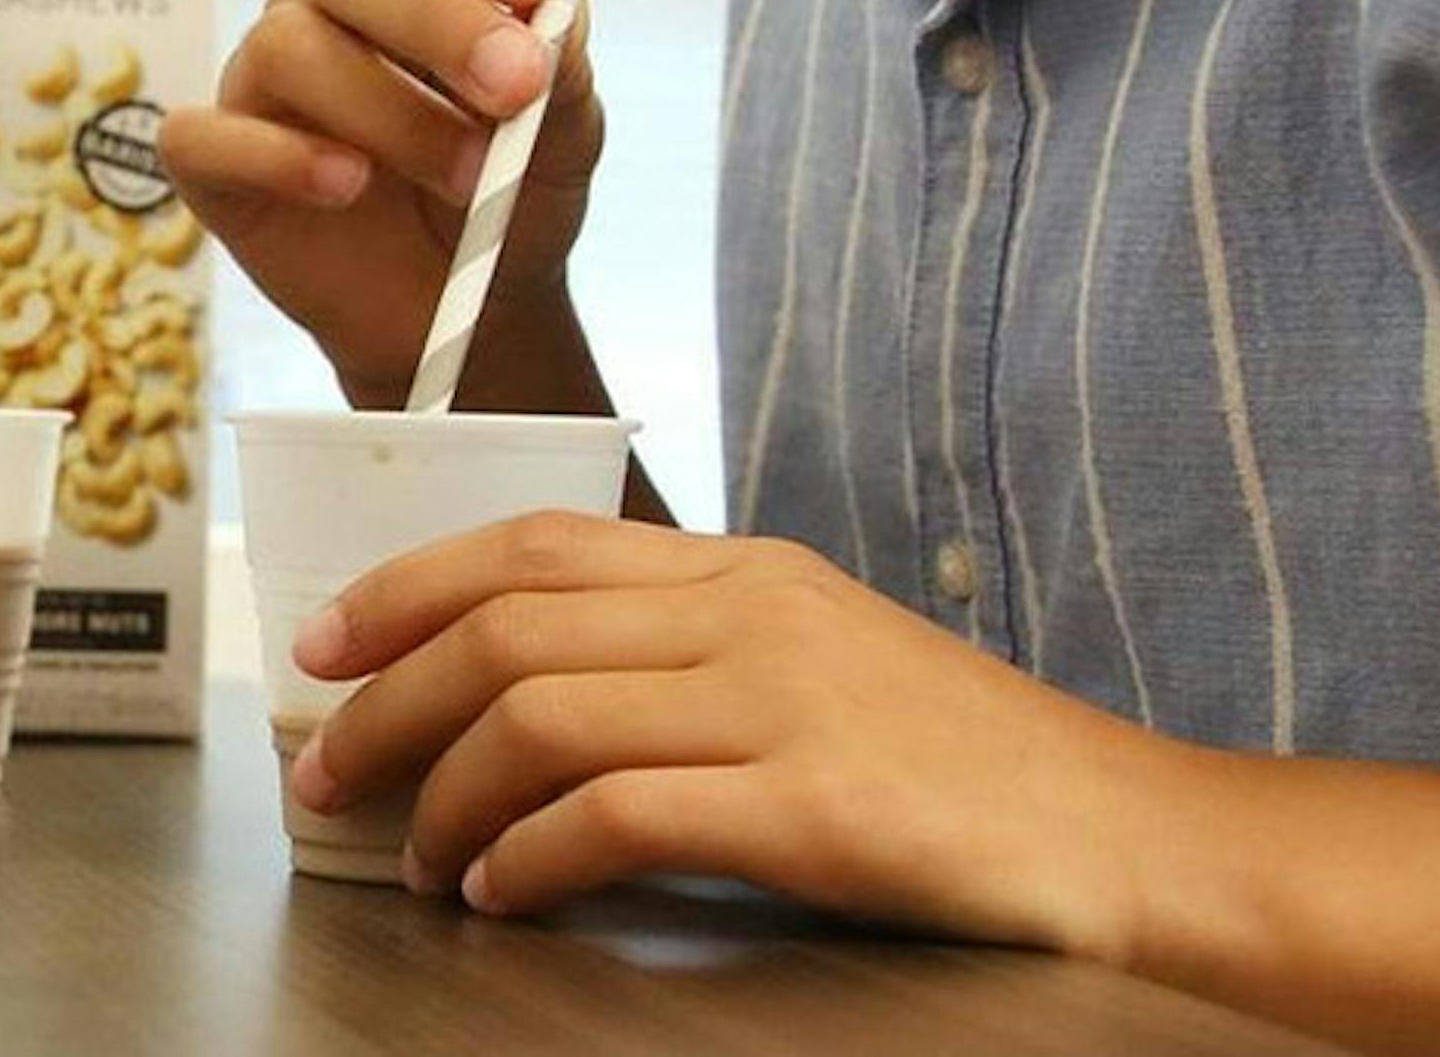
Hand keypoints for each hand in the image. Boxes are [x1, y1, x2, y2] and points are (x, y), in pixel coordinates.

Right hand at [158, 0, 603, 408]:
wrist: (469, 312)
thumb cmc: (512, 192)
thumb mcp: (565, 133)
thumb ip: (562, 65)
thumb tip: (549, 11)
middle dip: (443, 22)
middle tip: (515, 87)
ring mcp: (264, 72)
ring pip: (291, 45)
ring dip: (391, 112)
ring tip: (467, 179)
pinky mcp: (214, 155)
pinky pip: (206, 133)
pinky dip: (280, 158)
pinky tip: (346, 186)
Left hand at [284, 511, 1163, 954]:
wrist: (1115, 830)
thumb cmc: (957, 760)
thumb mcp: (818, 662)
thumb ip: (690, 657)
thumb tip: (528, 698)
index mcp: (745, 566)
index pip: (535, 544)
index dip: (407, 586)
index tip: (324, 645)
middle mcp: (750, 611)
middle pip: (509, 624)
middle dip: (386, 700)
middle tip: (324, 774)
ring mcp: (782, 699)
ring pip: (540, 714)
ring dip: (443, 795)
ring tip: (416, 862)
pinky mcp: (809, 804)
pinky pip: (616, 815)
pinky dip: (528, 857)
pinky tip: (502, 894)